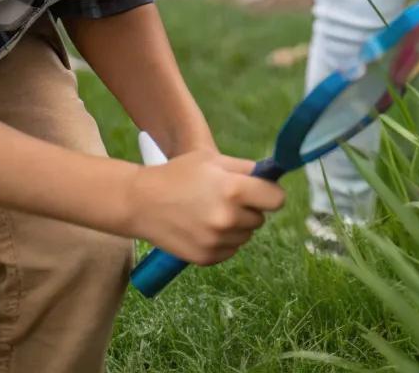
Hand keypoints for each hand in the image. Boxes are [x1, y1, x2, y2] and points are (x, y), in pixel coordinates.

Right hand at [126, 151, 284, 265]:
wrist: (142, 202)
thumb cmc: (179, 174)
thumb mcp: (212, 160)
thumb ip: (246, 169)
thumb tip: (272, 178)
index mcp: (233, 189)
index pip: (276, 199)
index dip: (271, 194)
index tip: (263, 192)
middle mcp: (228, 218)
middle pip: (260, 218)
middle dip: (249, 208)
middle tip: (225, 197)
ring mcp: (217, 241)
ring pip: (246, 235)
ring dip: (237, 225)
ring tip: (211, 211)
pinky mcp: (207, 258)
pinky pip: (231, 250)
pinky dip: (224, 241)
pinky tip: (204, 226)